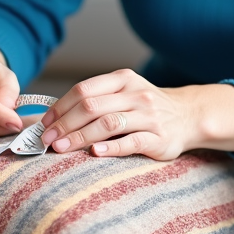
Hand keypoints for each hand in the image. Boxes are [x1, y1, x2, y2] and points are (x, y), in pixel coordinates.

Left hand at [38, 68, 199, 160]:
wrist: (189, 115)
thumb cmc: (147, 107)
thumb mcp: (125, 92)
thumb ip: (97, 99)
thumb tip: (55, 117)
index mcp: (122, 80)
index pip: (83, 90)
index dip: (60, 107)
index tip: (44, 123)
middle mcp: (135, 94)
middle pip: (91, 106)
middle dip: (64, 124)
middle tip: (47, 139)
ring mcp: (148, 115)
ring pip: (108, 123)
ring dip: (80, 136)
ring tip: (62, 148)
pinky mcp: (158, 137)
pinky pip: (132, 141)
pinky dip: (112, 147)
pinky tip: (95, 153)